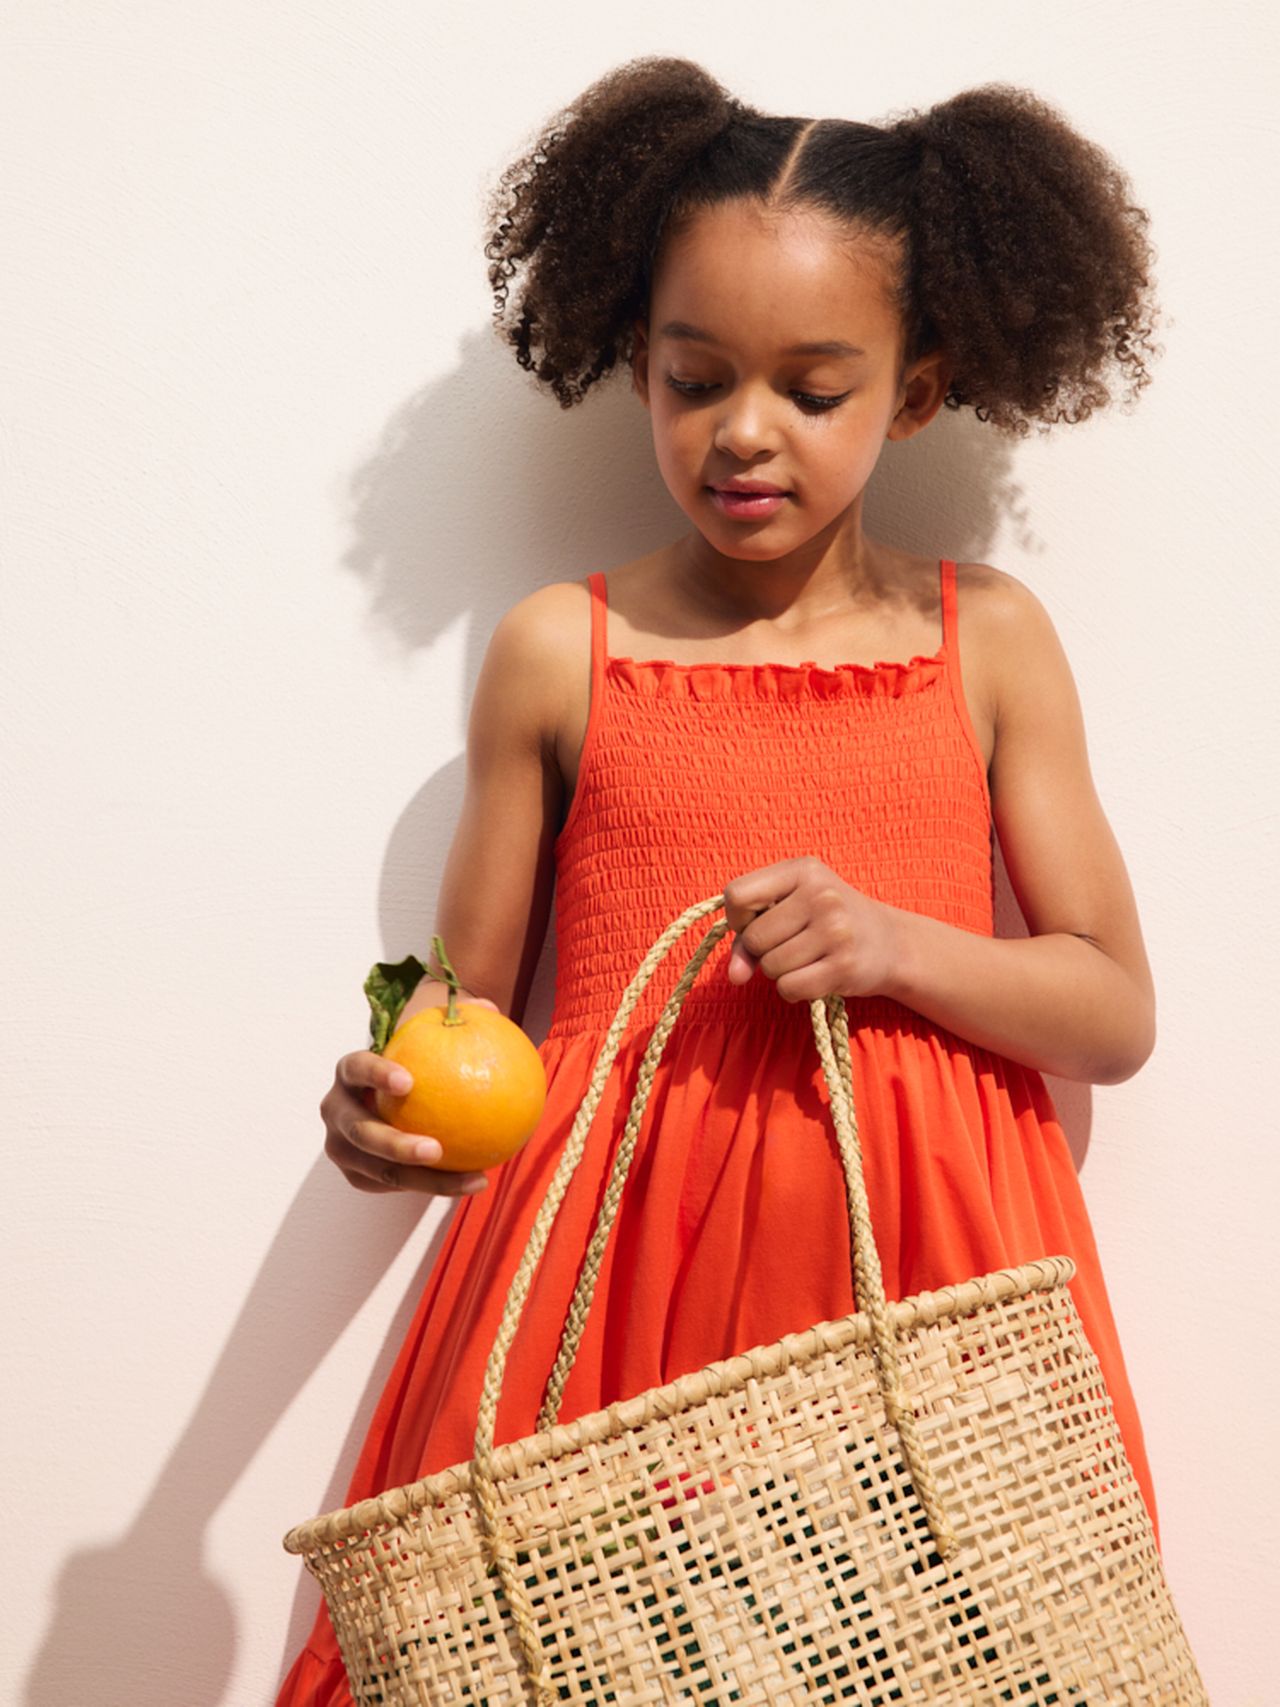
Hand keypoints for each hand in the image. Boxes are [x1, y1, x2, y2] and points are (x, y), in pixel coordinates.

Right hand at [321, 1024, 498, 1195]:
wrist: (388, 1097)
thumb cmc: (414, 1061)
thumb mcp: (428, 1038)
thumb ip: (456, 1021)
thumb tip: (490, 1006)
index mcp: (349, 1073)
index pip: (356, 1068)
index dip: (376, 1074)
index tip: (409, 1082)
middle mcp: (336, 1111)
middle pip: (360, 1132)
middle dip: (394, 1145)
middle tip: (436, 1148)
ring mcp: (342, 1146)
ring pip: (380, 1170)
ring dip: (424, 1179)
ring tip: (471, 1179)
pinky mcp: (357, 1174)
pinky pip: (395, 1185)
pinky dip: (432, 1187)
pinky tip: (472, 1182)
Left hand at [721, 856, 901, 1003]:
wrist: (890, 942)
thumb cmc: (827, 922)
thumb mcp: (790, 909)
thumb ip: (749, 936)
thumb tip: (735, 976)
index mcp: (803, 870)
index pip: (737, 895)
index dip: (738, 918)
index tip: (757, 923)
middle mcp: (821, 895)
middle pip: (754, 937)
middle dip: (763, 950)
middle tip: (792, 943)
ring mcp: (835, 931)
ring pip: (770, 966)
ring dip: (780, 971)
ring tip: (808, 957)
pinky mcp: (844, 966)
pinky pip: (789, 987)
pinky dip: (793, 989)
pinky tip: (814, 975)